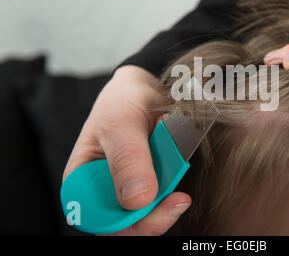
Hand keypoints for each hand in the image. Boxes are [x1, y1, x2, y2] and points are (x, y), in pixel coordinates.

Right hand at [62, 65, 190, 234]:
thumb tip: (137, 200)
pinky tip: (178, 157)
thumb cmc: (122, 101)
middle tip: (181, 197)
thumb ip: (127, 159)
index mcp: (82, 182)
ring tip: (173, 154)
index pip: (102, 221)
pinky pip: (169, 192)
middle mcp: (105, 190)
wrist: (145, 89)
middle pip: (132, 223)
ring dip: (170, 188)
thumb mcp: (120, 123)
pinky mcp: (153, 182)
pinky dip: (178, 178)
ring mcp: (131, 188)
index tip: (166, 205)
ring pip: (154, 210)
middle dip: (158, 209)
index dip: (133, 223)